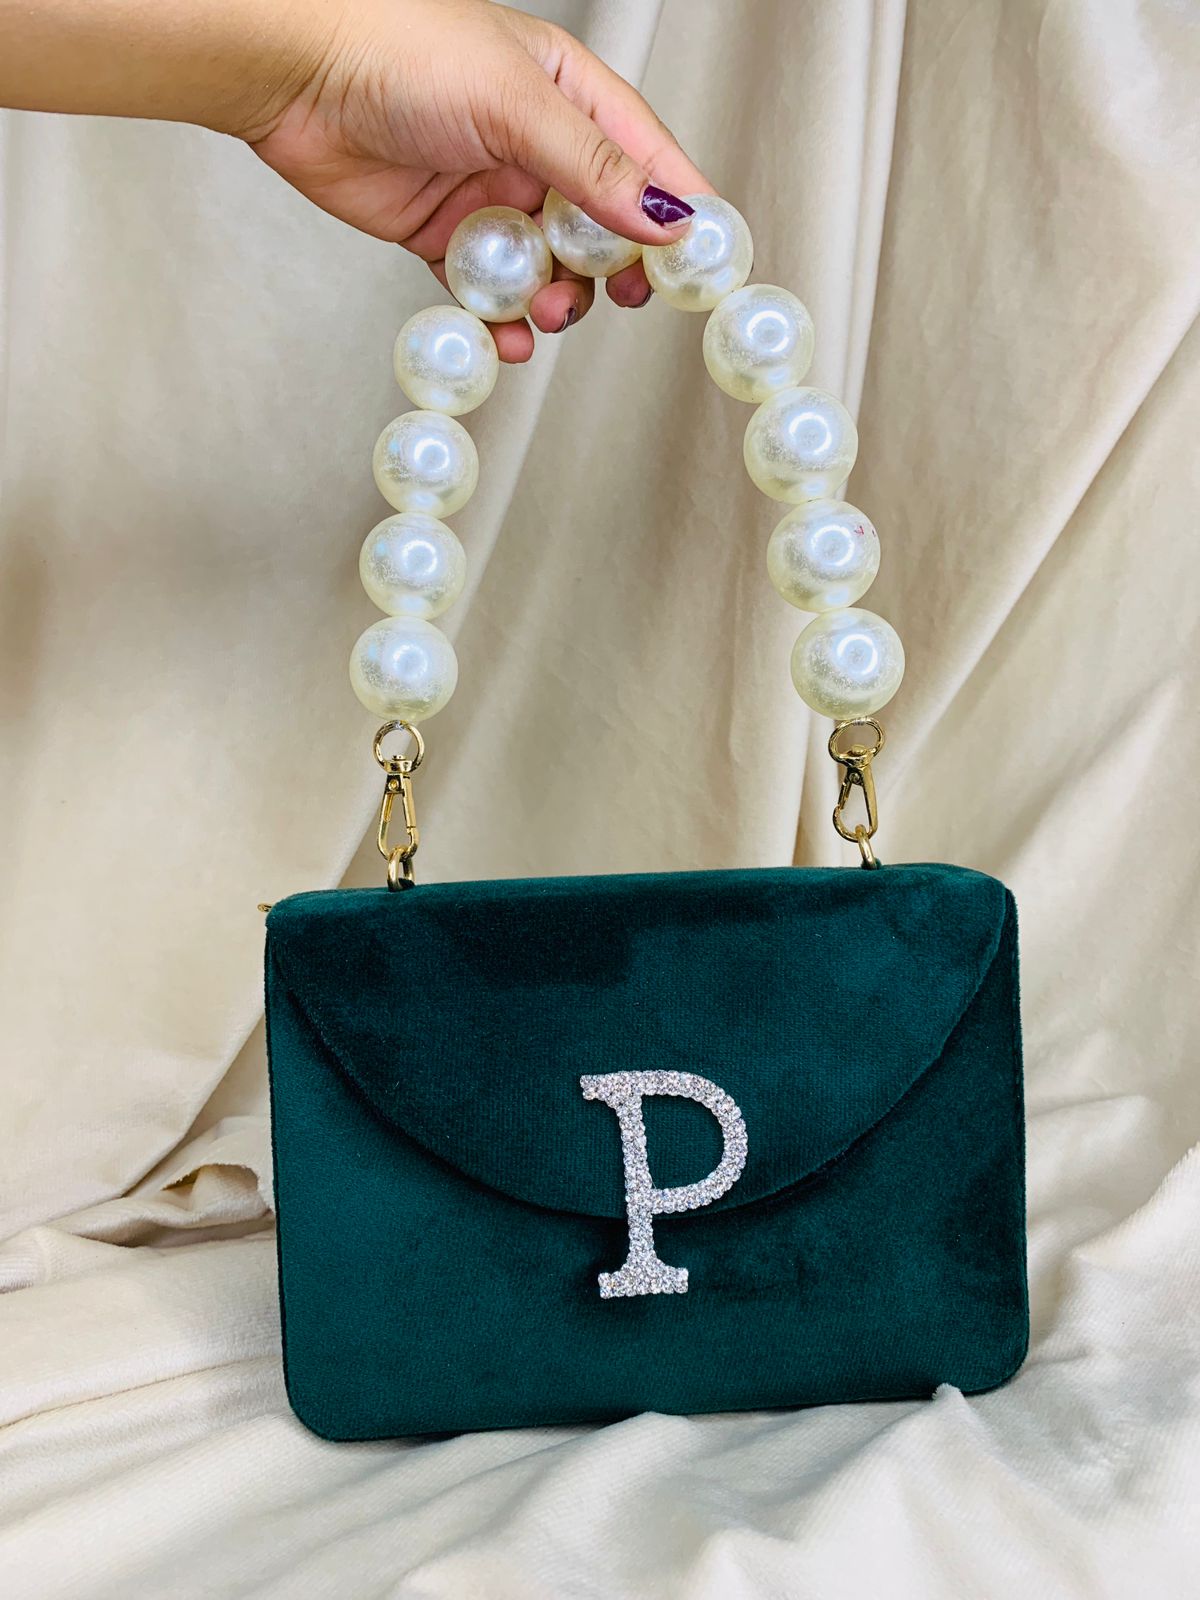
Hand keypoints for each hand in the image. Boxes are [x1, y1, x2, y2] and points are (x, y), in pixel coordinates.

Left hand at [245, 0, 711, 359]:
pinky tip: (510, 335)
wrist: (294, 71)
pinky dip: (503, 316)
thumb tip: (666, 220)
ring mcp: (489, 191)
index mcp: (567, 92)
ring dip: (557, 297)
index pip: (645, 157)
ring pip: (547, 264)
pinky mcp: (442, 232)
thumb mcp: (517, 105)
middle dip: (611, 267)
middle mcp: (534, 143)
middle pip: (599, 224)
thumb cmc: (402, 51)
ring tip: (547, 309)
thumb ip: (592, 169)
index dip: (676, 211)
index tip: (699, 264)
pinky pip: (489, 287)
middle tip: (617, 297)